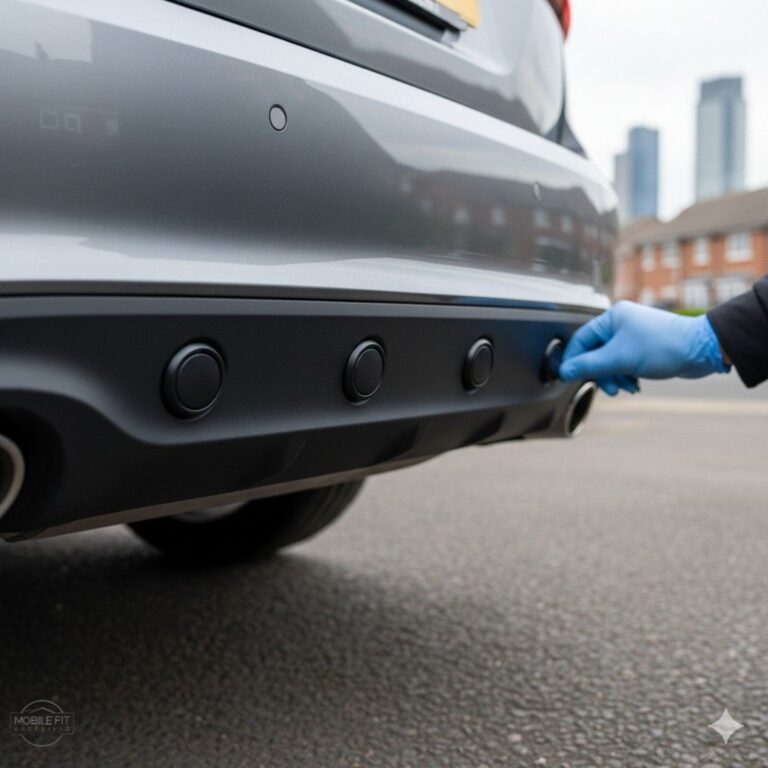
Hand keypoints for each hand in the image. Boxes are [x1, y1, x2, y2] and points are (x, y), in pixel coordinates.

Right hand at [559, 301, 729, 395]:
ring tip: (627, 387)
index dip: (574, 361)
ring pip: (610, 361)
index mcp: (612, 317)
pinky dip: (626, 376)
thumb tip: (564, 371)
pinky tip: (635, 384)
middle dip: (601, 374)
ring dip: (615, 378)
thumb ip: (589, 365)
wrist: (702, 350)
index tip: (569, 377)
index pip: (581, 340)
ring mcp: (632, 335)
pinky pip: (623, 363)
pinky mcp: (642, 347)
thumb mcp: (620, 359)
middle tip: (609, 388)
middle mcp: (621, 323)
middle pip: (595, 353)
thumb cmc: (664, 347)